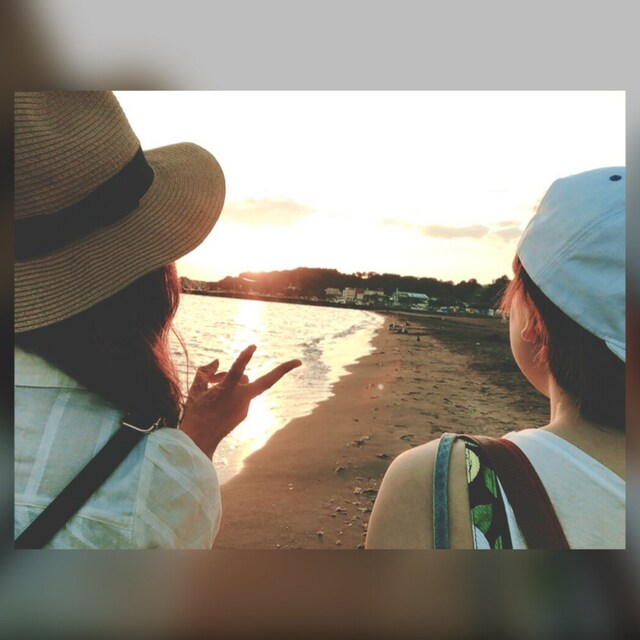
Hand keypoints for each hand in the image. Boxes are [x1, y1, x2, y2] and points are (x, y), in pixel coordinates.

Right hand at [179, 345, 301, 457]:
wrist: (199, 443)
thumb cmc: (194, 414)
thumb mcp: (195, 390)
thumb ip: (205, 372)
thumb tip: (216, 361)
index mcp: (225, 392)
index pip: (237, 371)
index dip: (244, 358)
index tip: (253, 347)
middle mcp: (240, 399)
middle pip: (265, 382)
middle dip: (282, 370)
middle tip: (299, 361)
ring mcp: (245, 408)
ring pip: (246, 385)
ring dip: (234, 379)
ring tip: (211, 383)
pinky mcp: (244, 414)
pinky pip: (242, 396)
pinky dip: (233, 392)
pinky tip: (216, 397)